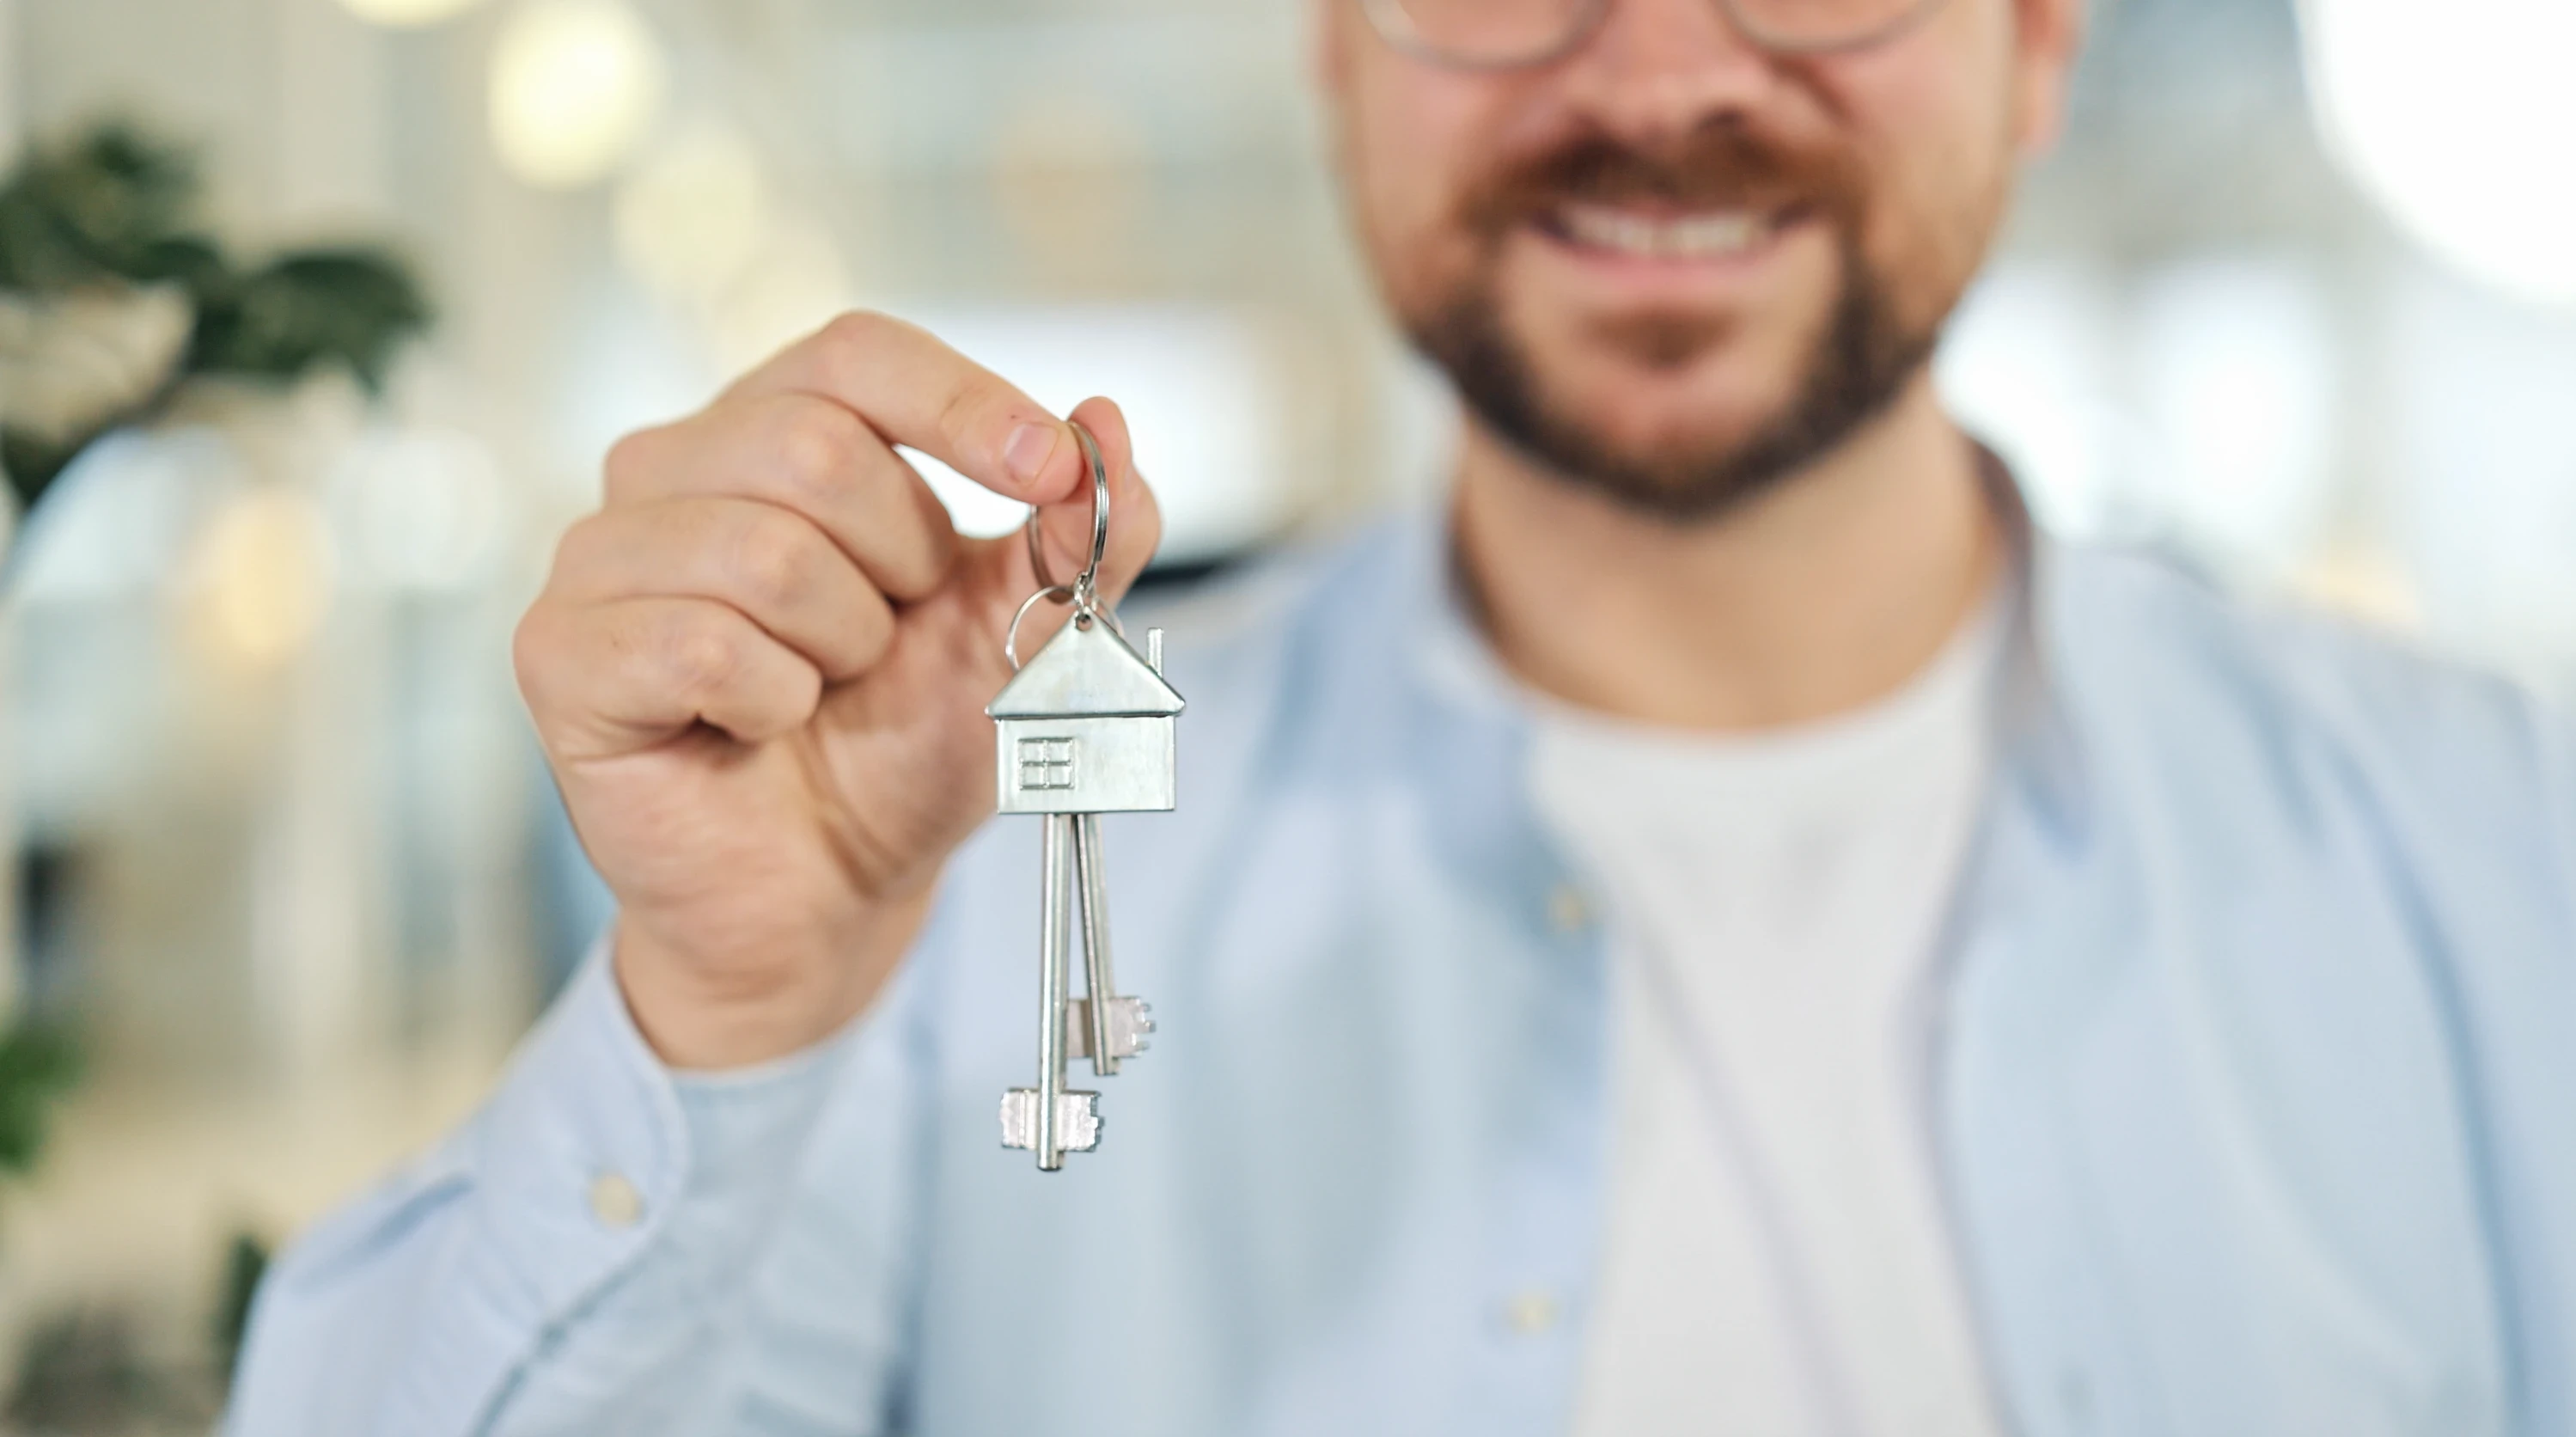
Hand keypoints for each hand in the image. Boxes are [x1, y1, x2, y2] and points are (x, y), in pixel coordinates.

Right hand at [514, 312, 1161, 1067]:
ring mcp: (599, 553)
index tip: (1049, 473)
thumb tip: (1106, 420)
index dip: (962, 404)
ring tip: (821, 691)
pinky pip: (700, 642)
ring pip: (763, 549)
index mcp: (776, 426)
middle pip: (817, 445)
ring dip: (839, 645)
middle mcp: (671, 466)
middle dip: (900, 563)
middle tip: (887, 642)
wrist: (829, 894)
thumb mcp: (1021, 634)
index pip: (860, 353)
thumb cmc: (905, 745)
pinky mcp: (558, 649)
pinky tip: (758, 728)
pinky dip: (770, 701)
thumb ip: (1079, 535)